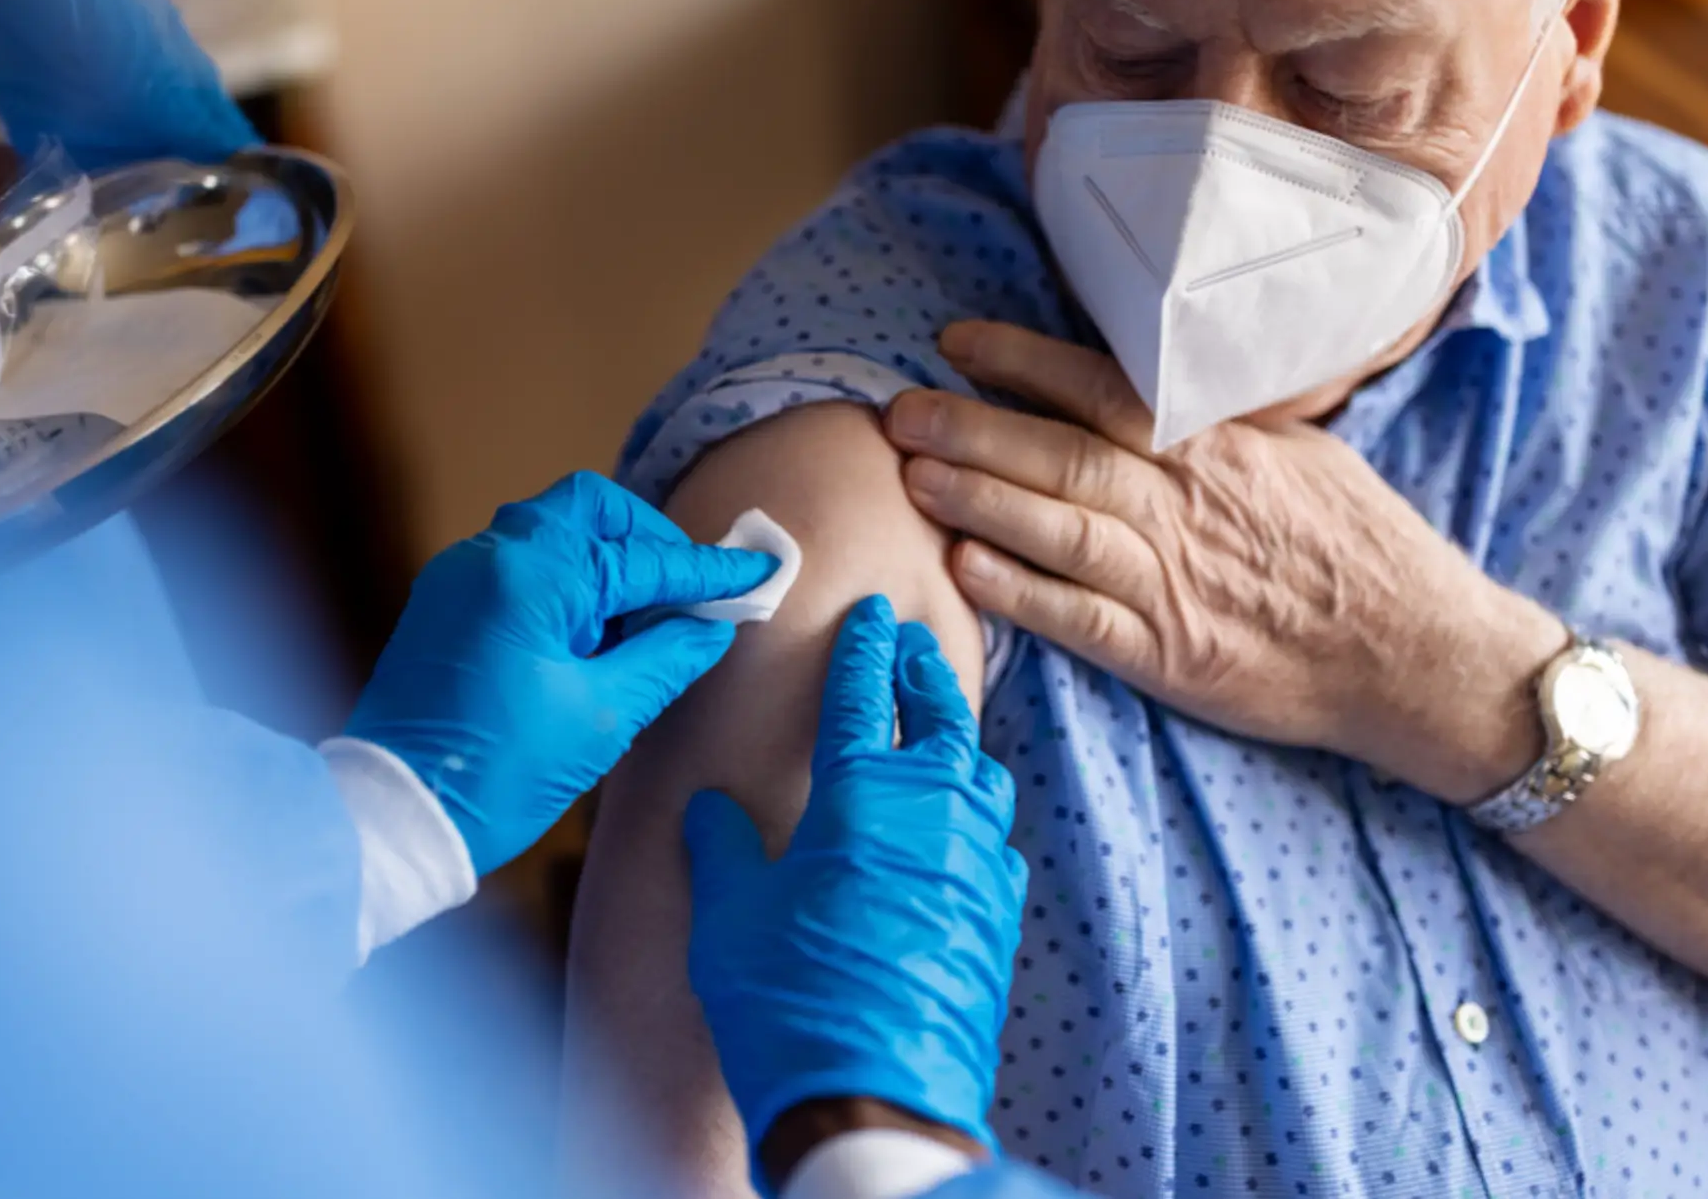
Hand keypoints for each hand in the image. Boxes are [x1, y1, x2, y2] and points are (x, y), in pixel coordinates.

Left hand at [344, 472, 777, 875]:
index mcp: (529, 576)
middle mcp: (488, 557)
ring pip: (551, 533)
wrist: (393, 816)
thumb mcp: (601, 717)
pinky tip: (596, 634)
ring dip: (605, 561)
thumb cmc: (498, 774)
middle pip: (587, 510)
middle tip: (689, 588)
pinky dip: (566, 583)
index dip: (705, 572)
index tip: (756, 573)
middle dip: (646, 539)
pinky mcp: (444, 607)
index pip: (641, 559)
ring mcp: (459, 579)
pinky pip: (519, 567)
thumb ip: (665, 658)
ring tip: (647, 619)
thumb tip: (711, 626)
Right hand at [684, 596, 1025, 1195]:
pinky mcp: (999, 912)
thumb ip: (722, 846)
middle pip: (939, 713)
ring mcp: (977, 861)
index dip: (861, 645)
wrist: (872, 1098)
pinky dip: (974, 813)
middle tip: (910, 644)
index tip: (870, 610)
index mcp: (860, 791)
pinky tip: (958, 826)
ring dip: (957, 737)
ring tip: (938, 725)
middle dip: (921, 670)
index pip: (861, 692)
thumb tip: (708, 807)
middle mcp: (932, 810)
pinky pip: (993, 839)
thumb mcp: (728, 914)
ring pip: (978, 772)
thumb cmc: (787, 999)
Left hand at [885, 322, 1564, 802]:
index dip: (1023, 362)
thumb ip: (1220, 426)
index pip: (1103, 388)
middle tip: (897, 407)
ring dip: (979, 500)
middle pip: (1061, 454)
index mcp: (1215, 449)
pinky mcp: (1170, 655)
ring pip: (1061, 530)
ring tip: (910, 476)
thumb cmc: (1360, 550)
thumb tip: (1159, 381)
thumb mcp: (1301, 458)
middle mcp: (1187, 507)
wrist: (1417, 653)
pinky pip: (1082, 620)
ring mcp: (1175, 583)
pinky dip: (1022, 594)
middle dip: (972, 427)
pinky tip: (964, 573)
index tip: (956, 341)